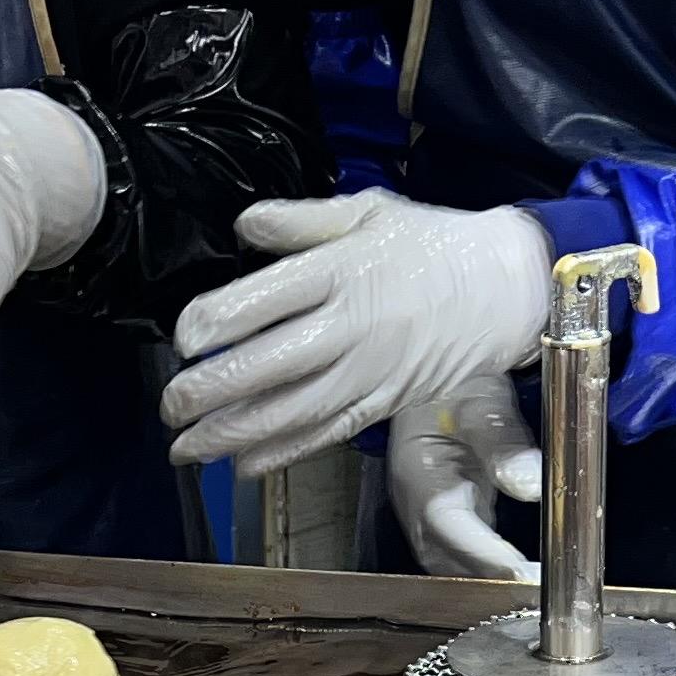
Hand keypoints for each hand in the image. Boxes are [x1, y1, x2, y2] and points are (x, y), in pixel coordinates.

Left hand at [160, 194, 549, 474]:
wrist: (505, 287)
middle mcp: (352, 325)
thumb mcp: (368, 212)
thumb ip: (301, 221)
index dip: (217, 321)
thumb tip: (243, 225)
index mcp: (343, 270)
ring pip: (292, 411)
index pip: (267, 299)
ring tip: (188, 448)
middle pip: (270, 364)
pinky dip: (282, 453)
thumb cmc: (430, 243)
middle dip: (211, 390)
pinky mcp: (383, 403)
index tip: (184, 336)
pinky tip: (242, 463)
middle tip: (169, 406)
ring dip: (233, 434)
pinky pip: (326, 434)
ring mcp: (369, 371)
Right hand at [389, 379, 541, 580]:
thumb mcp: (482, 401)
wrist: (434, 377)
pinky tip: (516, 576)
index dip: (486, 556)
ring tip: (532, 594)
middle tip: (537, 596)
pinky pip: (459, 555)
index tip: (523, 575)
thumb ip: (503, 442)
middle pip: (446, 560)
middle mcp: (416, 503)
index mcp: (419, 473)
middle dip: (489, 583)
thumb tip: (529, 484)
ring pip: (450, 565)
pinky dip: (486, 570)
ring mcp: (427, 513)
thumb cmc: (453, 383)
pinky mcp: (444, 515)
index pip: (449, 526)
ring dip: (487, 583)